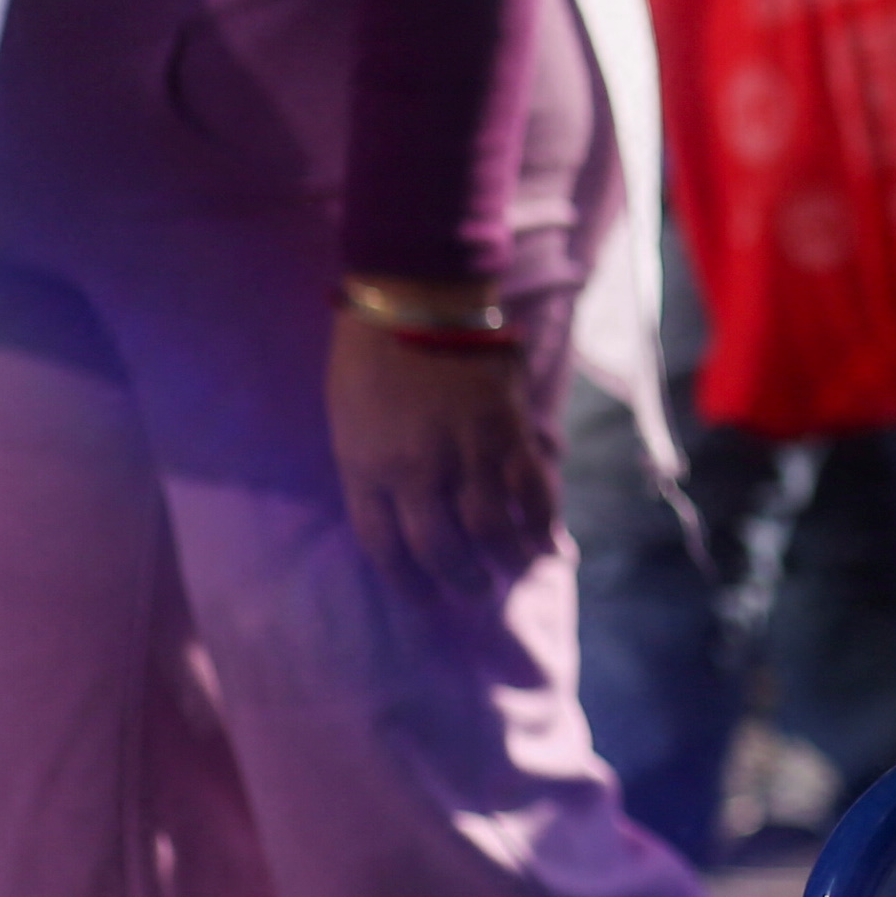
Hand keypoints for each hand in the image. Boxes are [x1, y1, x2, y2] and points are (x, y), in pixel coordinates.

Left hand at [325, 310, 558, 583]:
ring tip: (513, 569)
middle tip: (473, 589)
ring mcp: (463, 451)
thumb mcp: (350, 423)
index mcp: (367, 470)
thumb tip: (409, 513)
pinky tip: (546, 540)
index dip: (409, 583)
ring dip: (504, 560)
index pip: (386, 549)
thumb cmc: (370, 358)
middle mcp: (415, 471)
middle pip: (440, 550)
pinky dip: (541, 523)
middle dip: (460, 580)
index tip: (426, 600)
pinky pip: (530, 492)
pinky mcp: (506, 430)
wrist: (414, 296)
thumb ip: (375, 471)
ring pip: (489, 531)